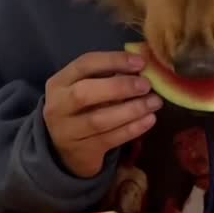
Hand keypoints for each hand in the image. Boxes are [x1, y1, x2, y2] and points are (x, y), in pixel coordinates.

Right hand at [43, 51, 162, 177]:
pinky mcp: (82, 151)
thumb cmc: (81, 110)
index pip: (84, 65)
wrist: (64, 150)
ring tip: (155, 102)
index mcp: (59, 83)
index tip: (140, 62)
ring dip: (131, 110)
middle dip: (119, 87)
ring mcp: (68, 132)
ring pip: (99, 120)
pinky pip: (110, 139)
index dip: (113, 60)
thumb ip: (108, 76)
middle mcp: (58, 106)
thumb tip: (141, 66)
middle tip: (146, 85)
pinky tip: (150, 119)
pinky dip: (132, 129)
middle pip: (84, 94)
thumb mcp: (85, 88)